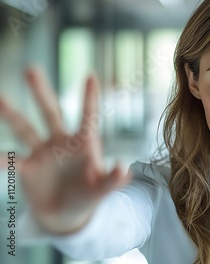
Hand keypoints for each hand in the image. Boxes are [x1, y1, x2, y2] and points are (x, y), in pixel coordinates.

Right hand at [0, 67, 130, 233]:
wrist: (66, 215)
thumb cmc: (88, 196)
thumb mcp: (101, 189)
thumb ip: (112, 180)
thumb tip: (123, 170)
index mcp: (83, 144)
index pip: (88, 118)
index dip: (90, 99)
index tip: (91, 76)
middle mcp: (61, 143)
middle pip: (50, 112)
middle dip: (40, 92)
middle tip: (31, 68)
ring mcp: (42, 153)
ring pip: (24, 129)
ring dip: (11, 114)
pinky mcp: (27, 169)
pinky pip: (10, 161)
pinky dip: (1, 159)